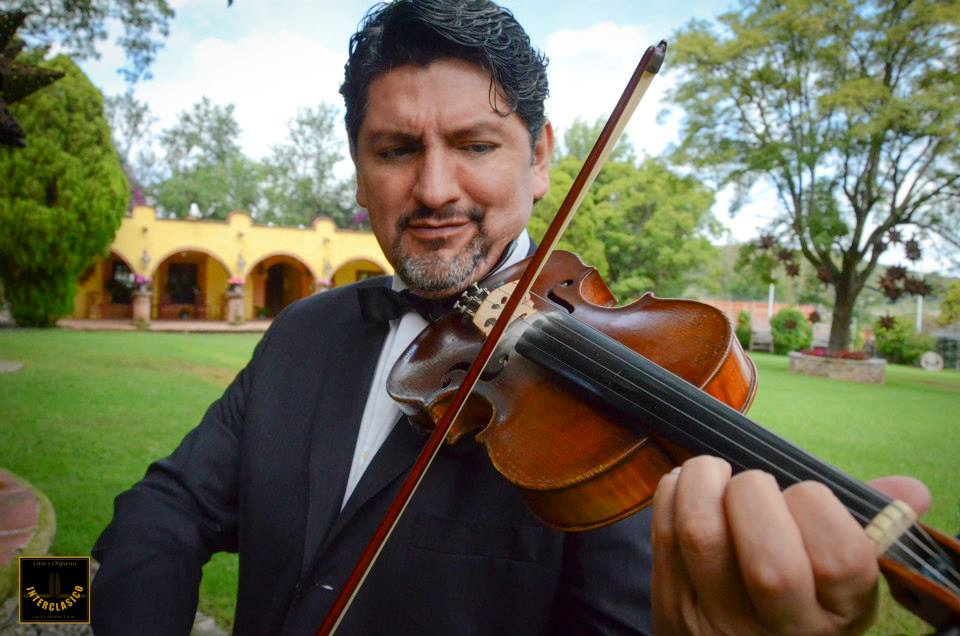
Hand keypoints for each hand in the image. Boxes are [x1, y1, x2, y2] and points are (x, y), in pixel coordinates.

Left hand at [650, 456, 929, 635]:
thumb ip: (868, 529)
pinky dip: (673, 490)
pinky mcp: (671, 604)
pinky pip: (663, 531)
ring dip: (703, 481)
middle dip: (756, 495)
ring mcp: (719, 621)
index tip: (803, 496)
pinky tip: (687, 486)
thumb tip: (909, 491)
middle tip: (753, 484)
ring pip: (702, 535)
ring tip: (714, 472)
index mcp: (837, 615)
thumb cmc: (794, 600)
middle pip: (769, 561)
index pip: (841, 560)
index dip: (817, 508)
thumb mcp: (839, 582)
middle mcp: (781, 629)